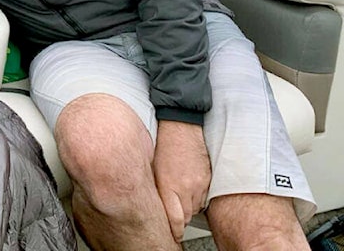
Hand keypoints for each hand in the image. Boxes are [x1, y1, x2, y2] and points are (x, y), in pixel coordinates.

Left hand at [153, 120, 210, 241]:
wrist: (181, 125)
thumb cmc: (163, 144)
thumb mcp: (152, 168)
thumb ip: (156, 189)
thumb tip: (155, 205)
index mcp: (169, 186)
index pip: (175, 220)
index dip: (174, 231)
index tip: (172, 234)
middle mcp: (186, 188)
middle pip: (185, 216)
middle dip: (179, 218)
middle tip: (173, 214)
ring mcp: (199, 184)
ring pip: (195, 207)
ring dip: (188, 206)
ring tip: (179, 194)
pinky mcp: (207, 179)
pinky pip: (203, 196)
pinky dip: (196, 196)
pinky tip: (188, 186)